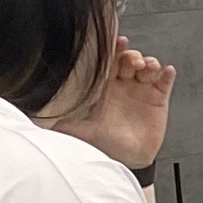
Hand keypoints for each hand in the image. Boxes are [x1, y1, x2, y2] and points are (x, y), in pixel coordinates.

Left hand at [61, 40, 174, 169]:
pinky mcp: (158, 100)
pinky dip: (167, 75)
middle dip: (132, 56)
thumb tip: (35, 114)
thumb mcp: (77, 130)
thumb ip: (59, 119)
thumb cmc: (102, 145)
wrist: (125, 161)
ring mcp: (142, 91)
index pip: (109, 62)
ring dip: (149, 63)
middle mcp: (124, 86)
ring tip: (148, 68)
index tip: (116, 42)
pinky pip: (165, 82)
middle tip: (132, 61)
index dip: (113, 50)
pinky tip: (166, 72)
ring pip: (147, 68)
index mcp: (105, 88)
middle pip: (130, 60)